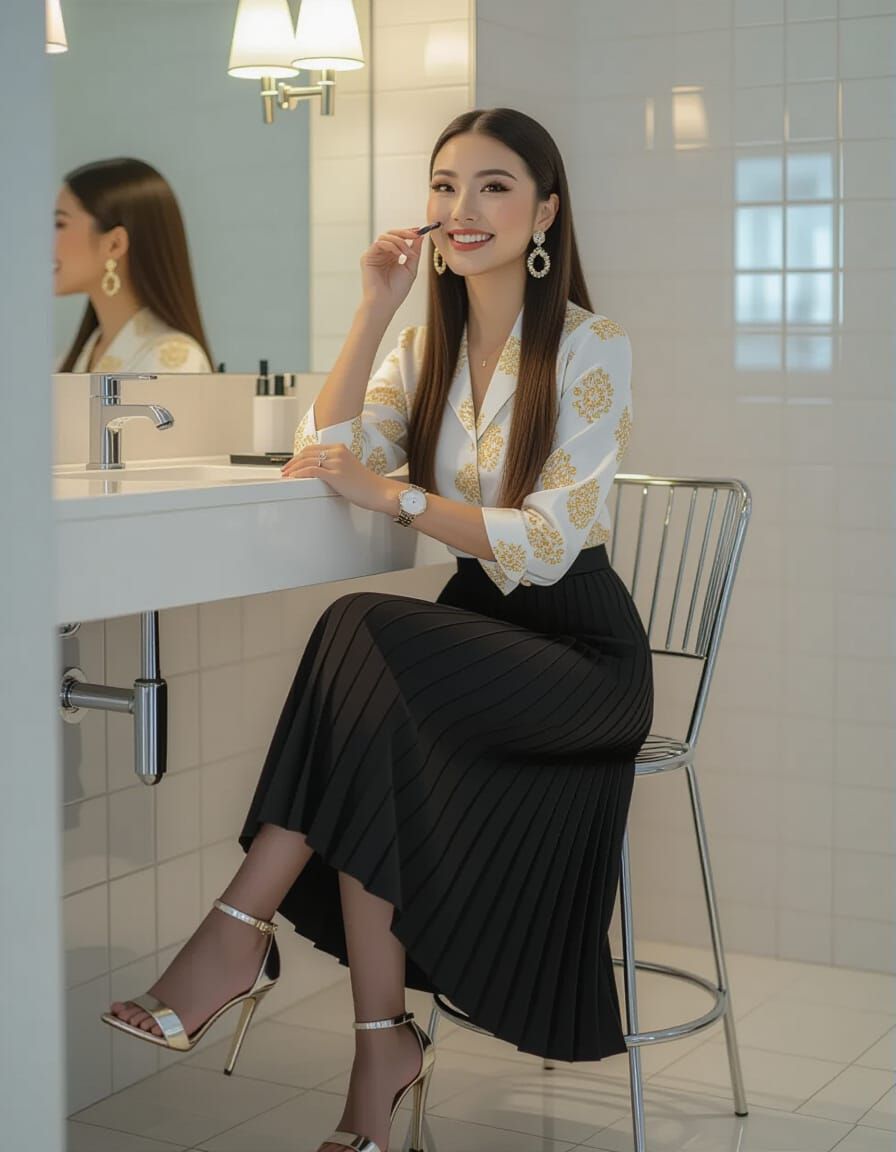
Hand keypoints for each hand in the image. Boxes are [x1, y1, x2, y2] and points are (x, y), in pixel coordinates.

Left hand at [280, 442, 395, 514]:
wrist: (379, 491)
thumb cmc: (366, 485)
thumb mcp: (349, 470)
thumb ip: (335, 467)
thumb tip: (320, 474)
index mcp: (340, 449)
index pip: (313, 448)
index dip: (300, 456)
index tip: (292, 464)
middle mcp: (338, 452)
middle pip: (307, 453)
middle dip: (293, 461)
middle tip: (285, 470)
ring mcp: (337, 463)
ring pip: (307, 460)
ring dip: (293, 468)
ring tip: (286, 475)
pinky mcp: (336, 474)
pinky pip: (312, 470)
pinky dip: (299, 473)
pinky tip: (293, 478)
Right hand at [359, 225, 431, 315]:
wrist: (386, 302)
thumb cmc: (397, 290)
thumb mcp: (411, 268)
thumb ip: (415, 252)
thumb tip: (420, 235)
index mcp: (392, 256)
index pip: (399, 238)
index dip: (409, 232)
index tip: (420, 230)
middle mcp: (382, 254)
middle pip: (391, 233)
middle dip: (405, 232)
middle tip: (415, 234)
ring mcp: (374, 254)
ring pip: (385, 236)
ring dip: (399, 241)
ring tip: (407, 253)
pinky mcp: (367, 257)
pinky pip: (379, 243)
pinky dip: (391, 245)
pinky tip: (399, 255)